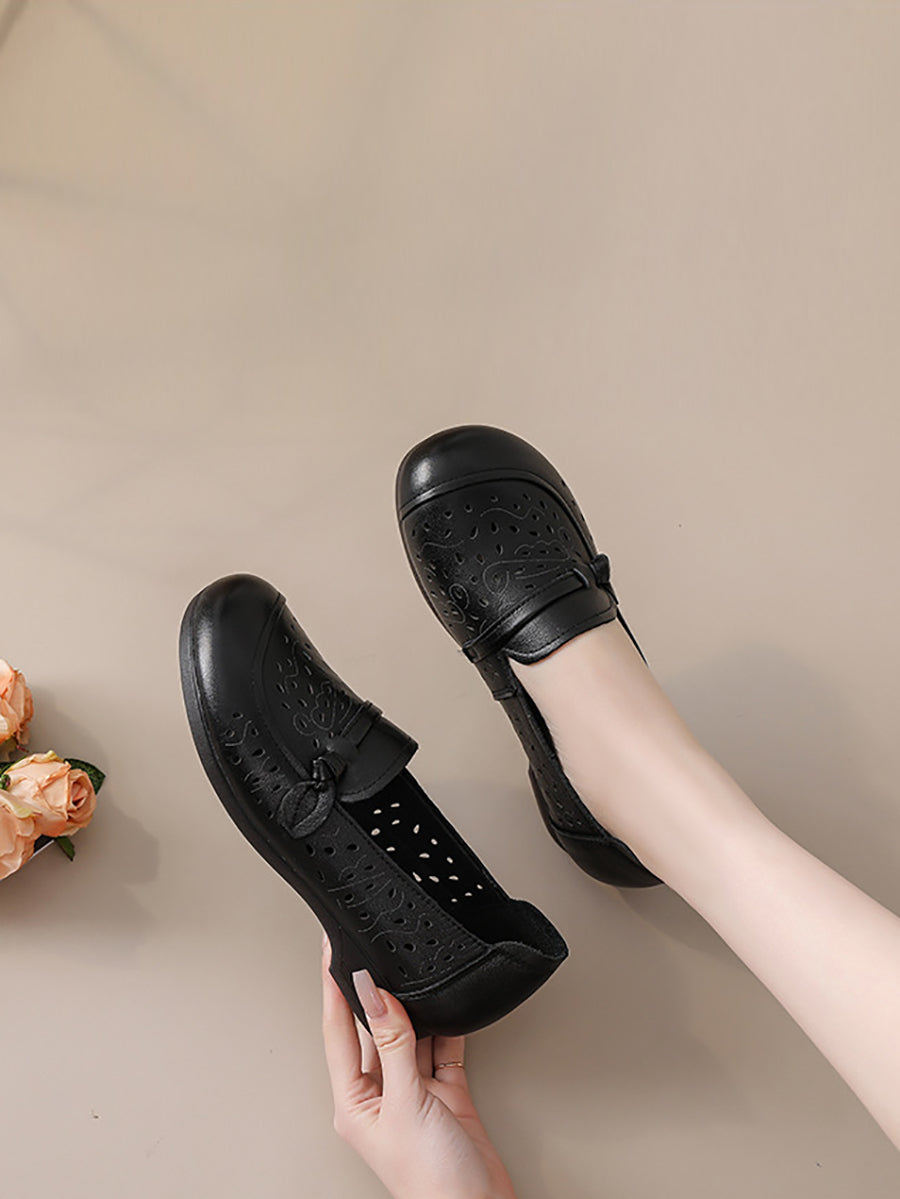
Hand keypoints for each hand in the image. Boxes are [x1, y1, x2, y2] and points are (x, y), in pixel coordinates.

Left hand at [321, 935, 517, 1198]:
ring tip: (411, 970)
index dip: (334, 988)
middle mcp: (380, 1095)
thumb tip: (374, 993)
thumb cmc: (432, 1182)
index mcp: (354, 1102)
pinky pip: (441, 1048)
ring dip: (413, 1008)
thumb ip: (394, 1044)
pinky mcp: (445, 1095)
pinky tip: (445, 1006)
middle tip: (374, 949)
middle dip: (375, 992)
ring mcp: (413, 1094)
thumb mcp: (407, 1103)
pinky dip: (445, 1027)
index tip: (331, 950)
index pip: (337, 1031)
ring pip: (409, 1035)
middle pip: (372, 1029)